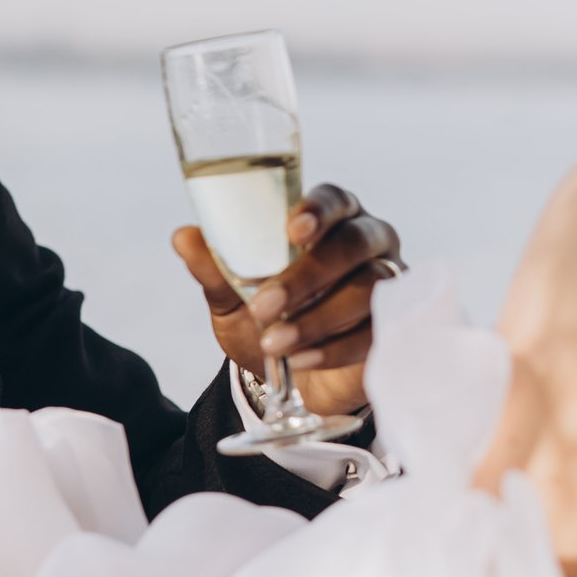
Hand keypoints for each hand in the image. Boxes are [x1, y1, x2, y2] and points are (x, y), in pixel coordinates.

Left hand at [173, 185, 402, 417]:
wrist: (290, 377)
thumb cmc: (266, 319)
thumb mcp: (232, 297)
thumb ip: (214, 268)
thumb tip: (183, 237)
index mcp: (329, 220)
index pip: (334, 199)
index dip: (318, 210)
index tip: (293, 231)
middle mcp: (367, 242)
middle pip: (353, 242)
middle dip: (308, 275)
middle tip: (265, 306)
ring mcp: (388, 282)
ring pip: (368, 288)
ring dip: (317, 318)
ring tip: (275, 342)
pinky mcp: (393, 326)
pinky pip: (375, 331)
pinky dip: (335, 347)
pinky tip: (302, 359)